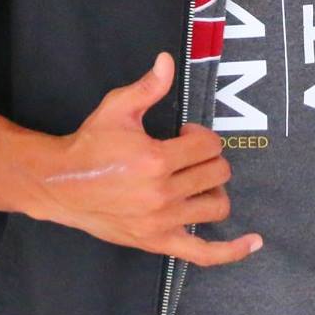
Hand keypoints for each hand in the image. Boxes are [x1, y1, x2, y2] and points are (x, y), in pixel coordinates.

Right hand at [29, 51, 262, 267]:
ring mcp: (162, 222)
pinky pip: (204, 254)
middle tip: (187, 156)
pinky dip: (232, 251)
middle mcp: (162, 194)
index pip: (209, 147)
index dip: (202, 136)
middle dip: (209, 159)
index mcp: (156, 159)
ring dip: (214, 190)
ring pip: (217, 206)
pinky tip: (253, 242)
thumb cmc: (91, 144)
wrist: (62, 185)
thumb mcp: (117, 108)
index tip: (184, 135)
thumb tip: (168, 60)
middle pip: (217, 174)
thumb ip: (148, 87)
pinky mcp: (157, 242)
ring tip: (197, 181)